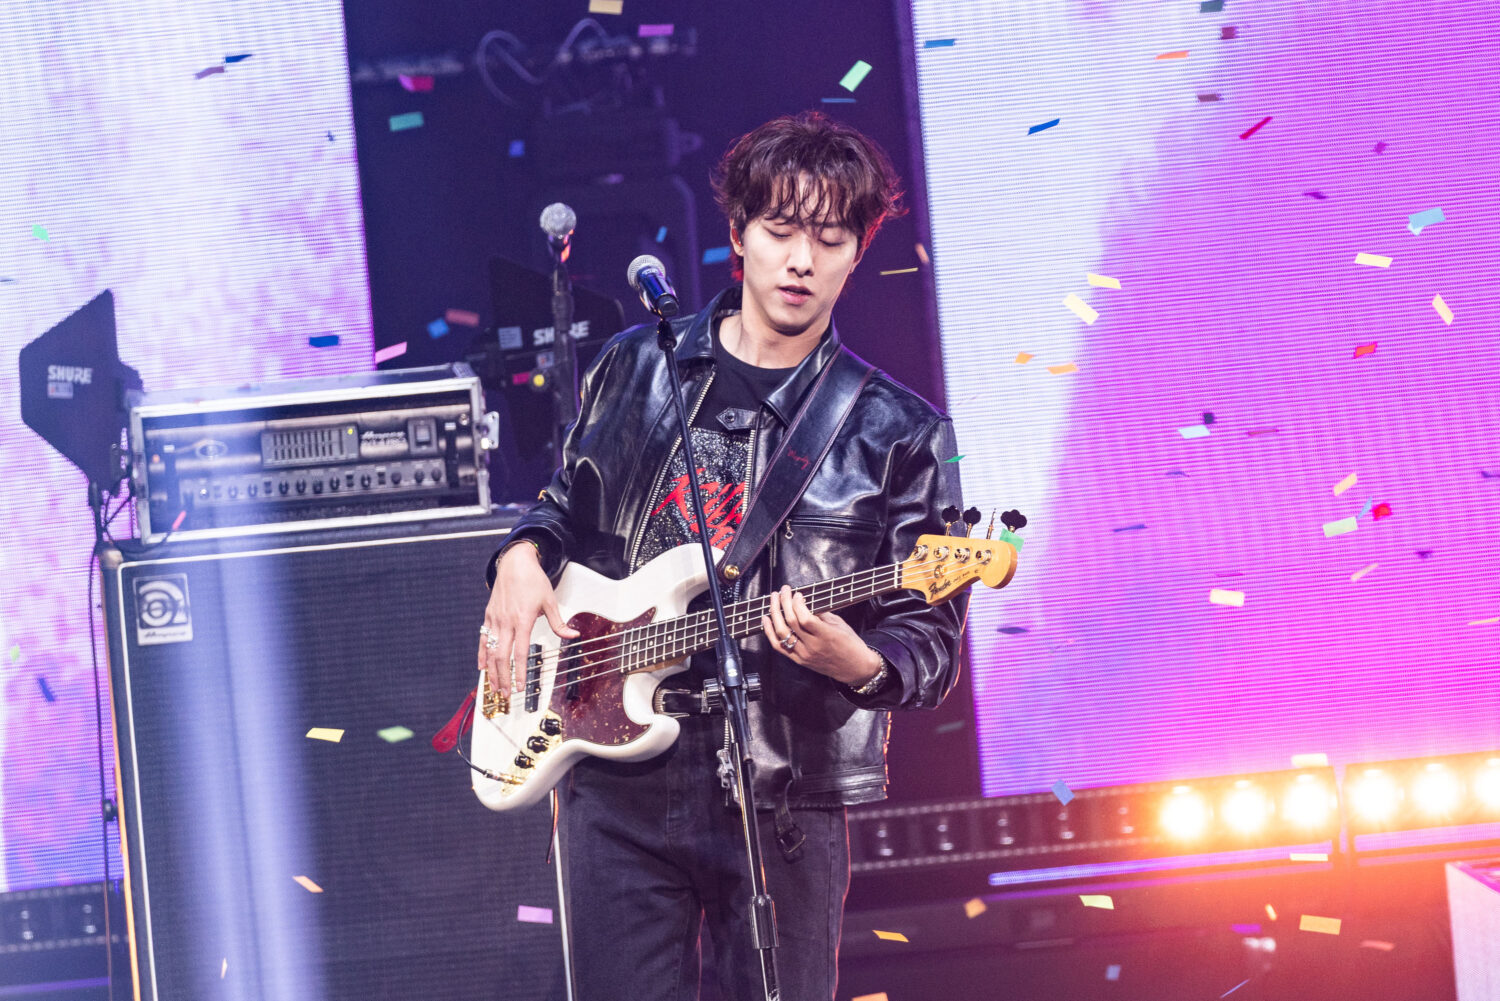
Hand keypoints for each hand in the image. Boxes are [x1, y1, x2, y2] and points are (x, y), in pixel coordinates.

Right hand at [478, 543, 578, 700]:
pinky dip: (482, 654)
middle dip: (503, 678)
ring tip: (494, 687)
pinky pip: (483, 639)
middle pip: (502, 656)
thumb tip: (572, 636)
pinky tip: (482, 667)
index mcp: (522, 620)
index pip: (520, 653)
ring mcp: (495, 619)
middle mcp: (506, 622)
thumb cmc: (533, 581)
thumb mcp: (550, 601)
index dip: (519, 672)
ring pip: (491, 651)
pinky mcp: (488, 616)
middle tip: (506, 694)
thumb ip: (559, 622)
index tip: (520, 686)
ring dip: (492, 671)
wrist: (515, 563)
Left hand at [761, 585, 881, 686]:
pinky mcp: (799, 661)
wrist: (855, 668)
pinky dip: (770, 632)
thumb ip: (822, 613)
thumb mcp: (840, 624)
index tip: (798, 594)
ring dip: (775, 613)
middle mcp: (813, 646)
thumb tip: (805, 602)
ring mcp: (804, 655)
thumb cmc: (850, 644)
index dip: (798, 604)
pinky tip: (766, 619)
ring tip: (774, 600)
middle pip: (791, 622)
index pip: (805, 618)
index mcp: (826, 636)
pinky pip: (779, 646)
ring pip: (782, 633)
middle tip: (783, 590)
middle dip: (784, 602)